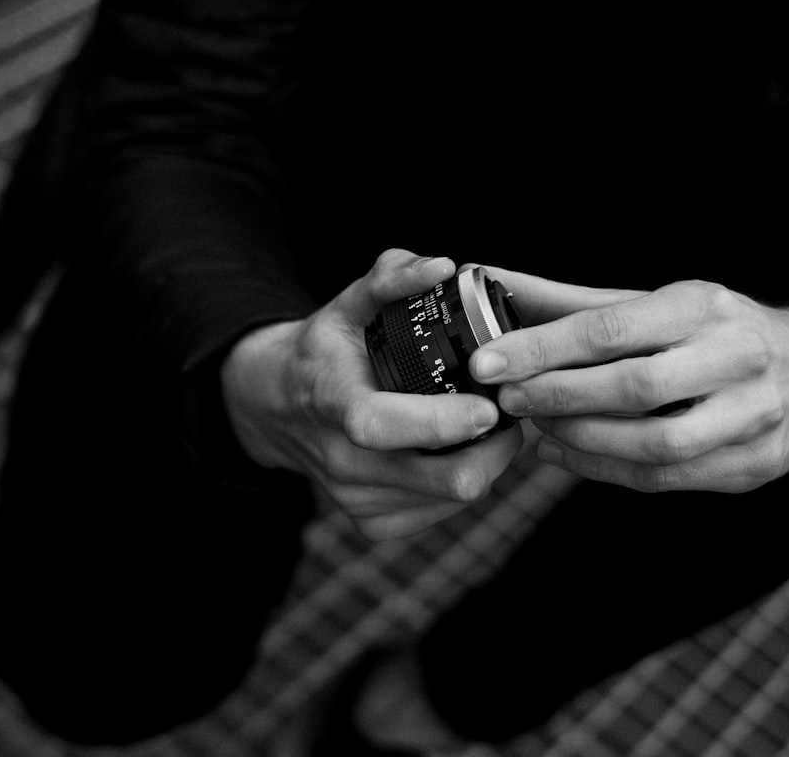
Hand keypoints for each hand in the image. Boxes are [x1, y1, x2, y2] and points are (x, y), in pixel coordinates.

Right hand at [221, 249, 522, 539]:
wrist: (275, 406)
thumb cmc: (325, 349)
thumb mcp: (348, 302)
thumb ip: (392, 277)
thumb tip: (442, 266)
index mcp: (333, 401)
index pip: (384, 425)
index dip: (443, 422)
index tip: (490, 406)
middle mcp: (342, 460)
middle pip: (438, 479)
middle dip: (493, 450)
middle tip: (513, 411)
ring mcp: (356, 498)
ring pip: (450, 498)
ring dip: (486, 464)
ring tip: (492, 425)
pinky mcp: (372, 523)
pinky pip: (439, 512)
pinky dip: (462, 482)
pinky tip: (462, 450)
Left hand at [468, 272, 788, 492]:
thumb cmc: (712, 330)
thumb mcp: (655, 302)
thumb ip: (574, 302)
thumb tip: (491, 283)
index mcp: (703, 306)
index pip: (611, 328)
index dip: (543, 348)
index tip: (488, 361)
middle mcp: (735, 357)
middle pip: (635, 388)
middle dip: (559, 397)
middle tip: (507, 399)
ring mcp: (752, 417)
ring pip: (654, 444)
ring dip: (581, 440)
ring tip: (537, 427)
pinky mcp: (752, 466)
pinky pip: (666, 480)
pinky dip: (604, 471)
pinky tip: (565, 454)